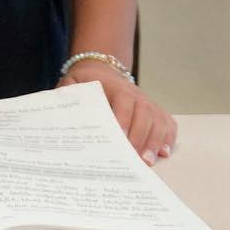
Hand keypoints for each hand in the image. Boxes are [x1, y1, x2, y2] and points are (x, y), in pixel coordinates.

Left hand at [60, 63, 177, 163]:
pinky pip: (168, 122)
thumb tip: (60, 109)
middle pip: (144, 114)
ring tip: (148, 161)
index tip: (120, 138)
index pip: (123, 101)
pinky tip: (164, 153)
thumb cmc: (85, 81)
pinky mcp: (155, 110)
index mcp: (114, 86)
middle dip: (141, 137)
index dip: (123, 119)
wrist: (102, 68)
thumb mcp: (72, 83)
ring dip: (155, 140)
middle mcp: (135, 93)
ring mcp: (147, 101)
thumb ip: (67, 94)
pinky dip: (169, 137)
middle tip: (136, 159)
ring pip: (158, 120)